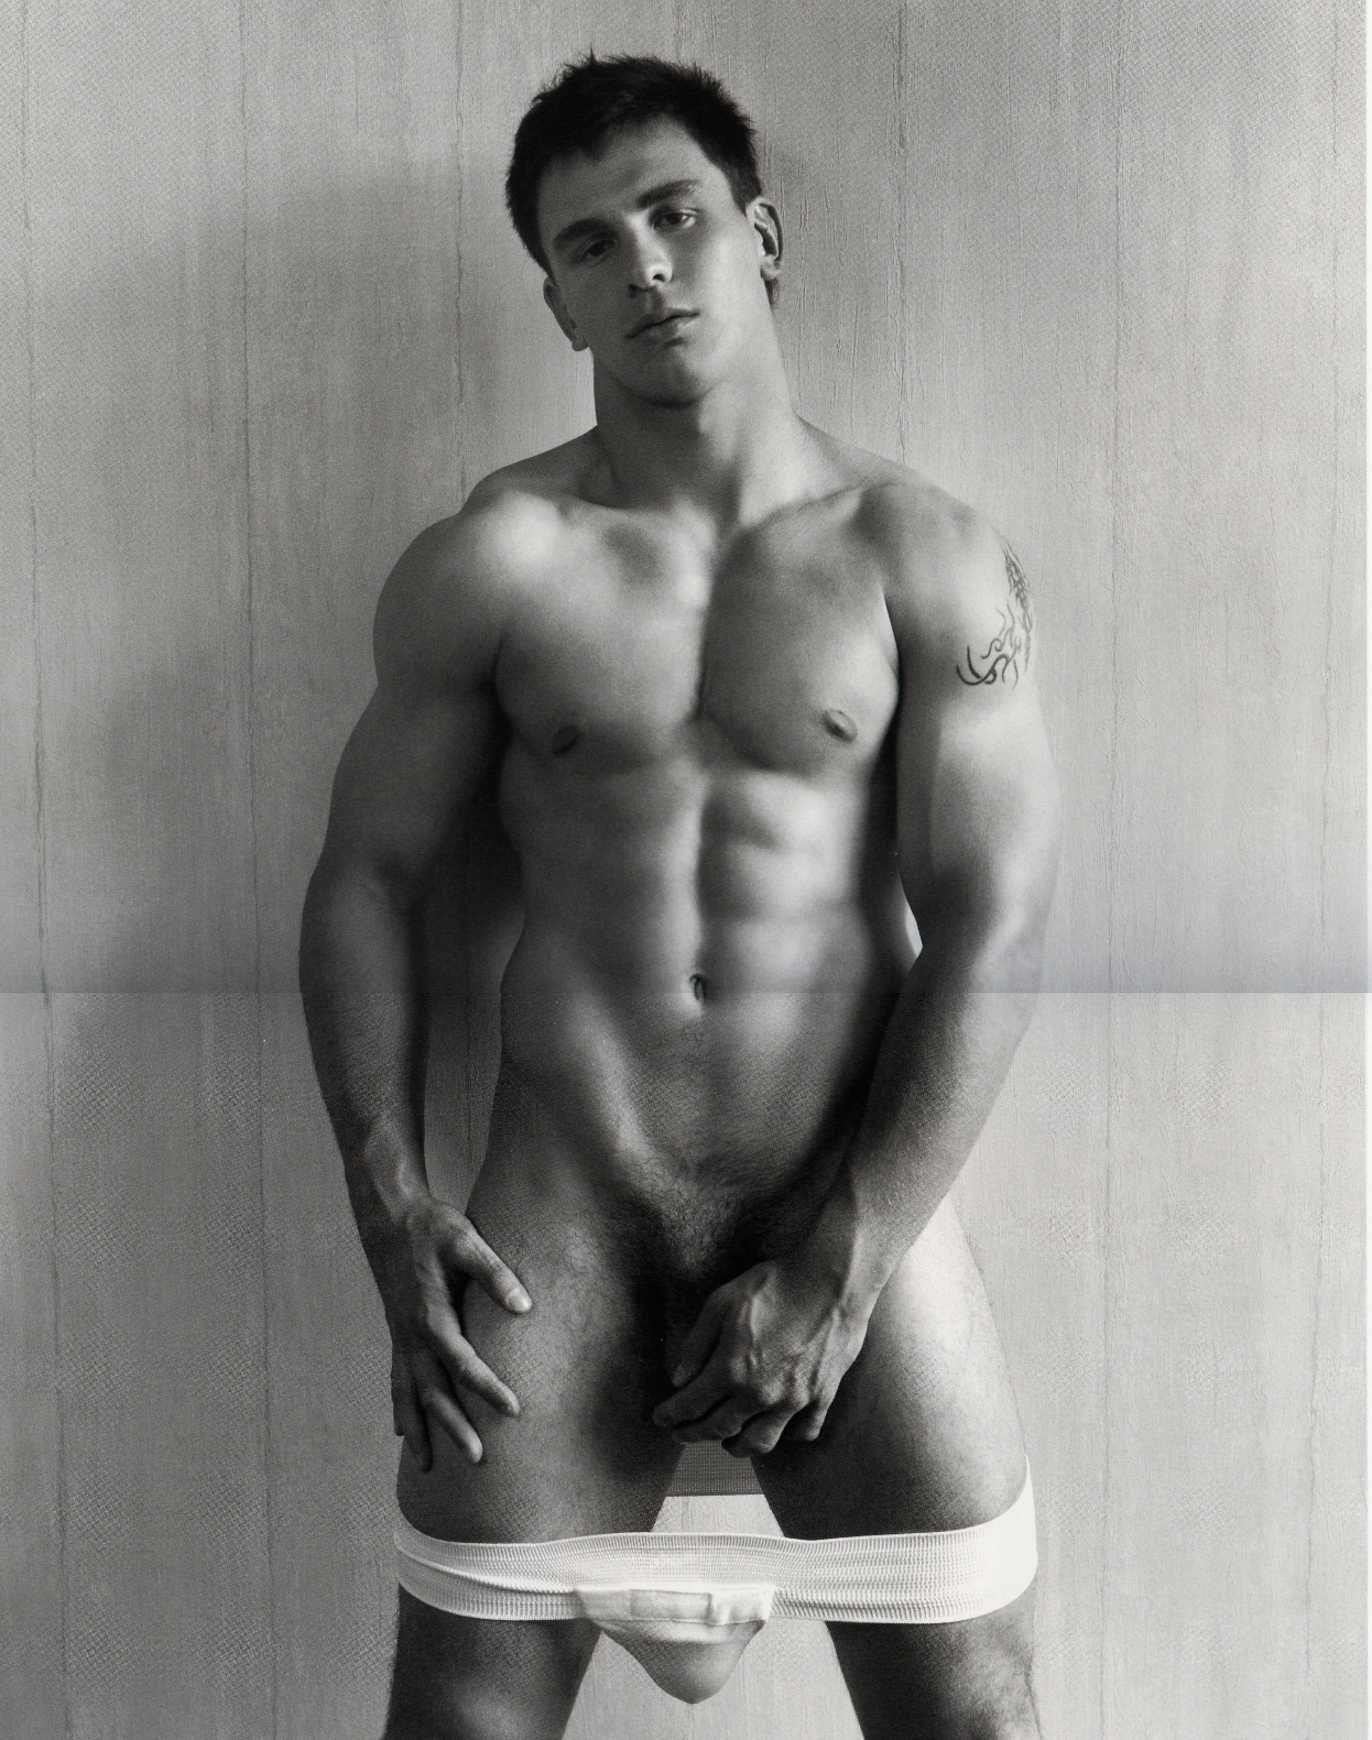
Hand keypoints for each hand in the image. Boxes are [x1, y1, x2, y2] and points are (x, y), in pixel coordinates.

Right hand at [371, 1193, 531, 1470]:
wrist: (389, 1216)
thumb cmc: (431, 1227)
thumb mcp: (465, 1239)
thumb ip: (494, 1272)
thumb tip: (524, 1306)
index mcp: (431, 1314)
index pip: (463, 1361)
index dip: (488, 1387)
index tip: (514, 1410)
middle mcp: (411, 1334)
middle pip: (433, 1391)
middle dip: (454, 1426)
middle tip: (478, 1459)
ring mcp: (400, 1337)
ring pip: (409, 1393)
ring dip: (420, 1429)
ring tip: (428, 1468)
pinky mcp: (397, 1333)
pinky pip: (396, 1380)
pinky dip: (400, 1408)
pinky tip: (402, 1432)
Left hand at [651, 1246, 873, 1456]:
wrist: (832, 1281)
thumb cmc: (775, 1285)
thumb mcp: (722, 1302)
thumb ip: (697, 1344)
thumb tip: (679, 1380)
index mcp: (731, 1370)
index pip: (691, 1405)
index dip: (671, 1415)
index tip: (661, 1418)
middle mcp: (760, 1394)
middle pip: (719, 1430)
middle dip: (693, 1434)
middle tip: (681, 1433)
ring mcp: (794, 1401)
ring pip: (759, 1443)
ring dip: (736, 1445)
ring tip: (726, 1439)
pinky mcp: (822, 1397)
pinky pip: (801, 1433)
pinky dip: (784, 1436)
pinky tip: (774, 1426)